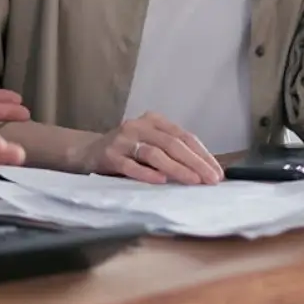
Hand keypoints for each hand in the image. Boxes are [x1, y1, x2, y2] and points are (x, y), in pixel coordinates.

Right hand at [72, 113, 223, 185]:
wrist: (86, 152)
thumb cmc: (126, 151)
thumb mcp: (149, 144)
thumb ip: (171, 152)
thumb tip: (205, 171)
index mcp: (153, 120)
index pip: (184, 136)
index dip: (202, 154)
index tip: (217, 172)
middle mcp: (138, 126)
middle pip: (172, 144)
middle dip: (195, 163)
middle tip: (211, 180)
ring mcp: (122, 140)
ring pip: (154, 154)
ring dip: (177, 169)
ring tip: (193, 182)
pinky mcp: (109, 156)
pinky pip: (131, 166)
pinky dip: (147, 174)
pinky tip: (161, 182)